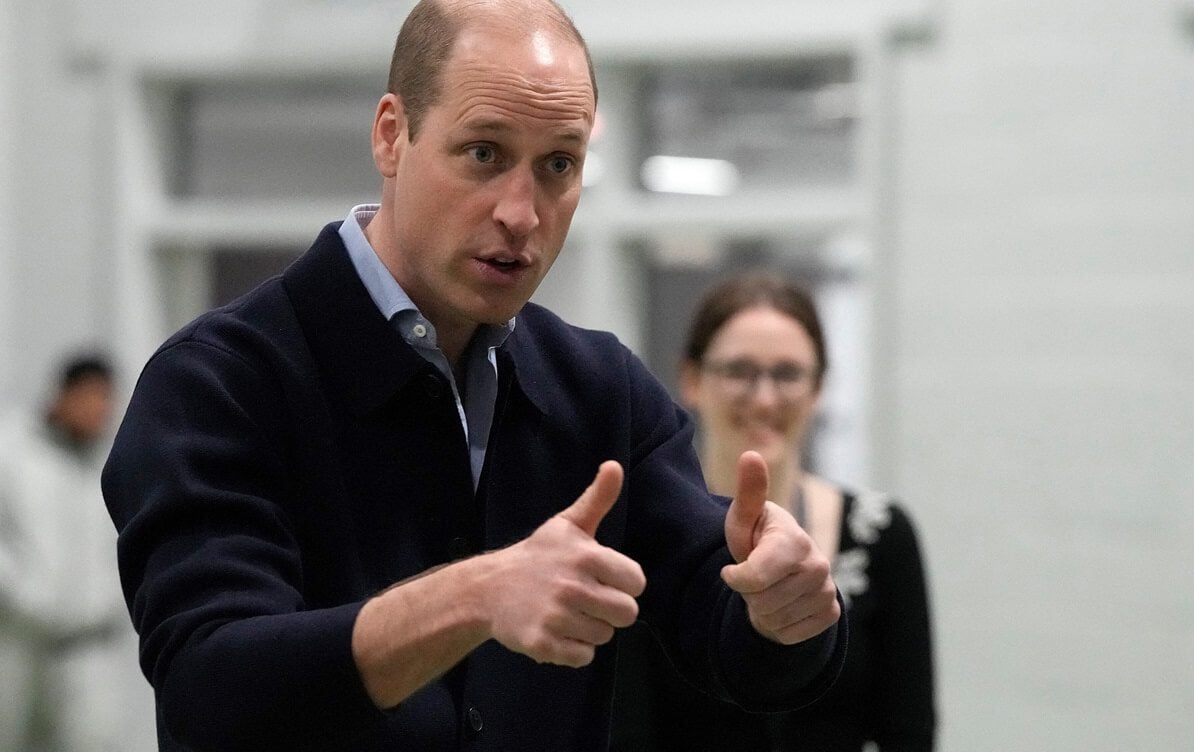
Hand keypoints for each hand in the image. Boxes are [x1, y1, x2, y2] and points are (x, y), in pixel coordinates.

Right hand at [483, 460, 645, 666]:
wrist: (488, 588)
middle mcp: (572, 586)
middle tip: (587, 600)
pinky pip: (583, 658)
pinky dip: (574, 650)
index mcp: (585, 556)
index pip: (636, 582)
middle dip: (611, 610)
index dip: (624, 583)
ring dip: (591, 629)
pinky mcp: (543, 643)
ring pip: (605, 636)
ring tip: (568, 613)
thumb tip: (614, 465)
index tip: (603, 578)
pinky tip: (558, 632)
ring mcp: (556, 617)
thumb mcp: (568, 524)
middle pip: (627, 614)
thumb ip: (597, 499)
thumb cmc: (538, 556)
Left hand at [721, 451, 839, 643]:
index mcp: (795, 540)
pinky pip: (788, 634)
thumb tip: (751, 454)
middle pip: (761, 602)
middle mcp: (818, 566)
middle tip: (757, 577)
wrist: (783, 569)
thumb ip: (748, 491)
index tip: (732, 570)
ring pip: (774, 620)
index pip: (753, 579)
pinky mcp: (831, 614)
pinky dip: (779, 625)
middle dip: (749, 594)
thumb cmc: (757, 539)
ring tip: (769, 589)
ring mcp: (828, 591)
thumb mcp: (744, 518)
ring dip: (763, 610)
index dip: (735, 579)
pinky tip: (783, 604)